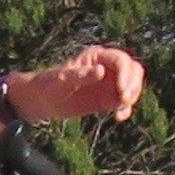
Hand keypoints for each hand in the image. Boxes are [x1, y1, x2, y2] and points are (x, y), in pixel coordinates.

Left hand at [11, 43, 147, 124]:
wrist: (41, 101)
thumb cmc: (48, 85)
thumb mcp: (62, 80)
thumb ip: (81, 75)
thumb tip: (101, 71)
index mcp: (97, 57)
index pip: (121, 60)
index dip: (125, 74)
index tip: (121, 91)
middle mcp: (106, 67)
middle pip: (133, 70)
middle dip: (133, 84)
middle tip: (124, 99)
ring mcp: (108, 83)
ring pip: (133, 85)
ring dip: (132, 96)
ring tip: (119, 110)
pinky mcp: (107, 98)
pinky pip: (124, 101)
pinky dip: (126, 108)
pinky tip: (118, 117)